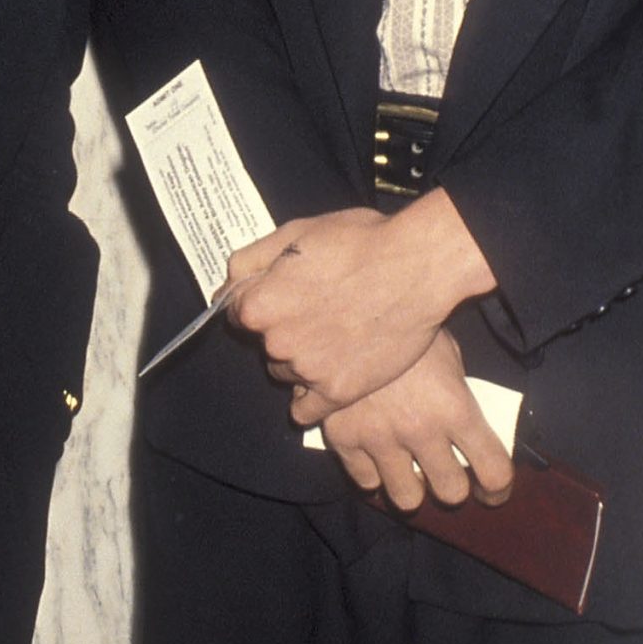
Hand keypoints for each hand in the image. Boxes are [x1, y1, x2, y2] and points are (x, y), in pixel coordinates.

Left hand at [225, 189, 494, 415]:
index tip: (288, 296)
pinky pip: (306, 410)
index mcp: (260, 305)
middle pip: (266, 344)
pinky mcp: (338, 392)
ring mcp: (307, 371)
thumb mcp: (295, 233)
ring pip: (287, 372)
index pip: (239, 314)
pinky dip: (311, 400)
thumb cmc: (359, 242)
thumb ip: (250, 261)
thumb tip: (226, 287)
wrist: (416, 268)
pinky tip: (326, 381)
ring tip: (337, 336)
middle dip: (284, 330)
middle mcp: (276, 343)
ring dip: (302, 360)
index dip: (263, 301)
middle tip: (320, 312)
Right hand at [318, 333, 514, 511]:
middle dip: (453, 487)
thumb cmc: (405, 323)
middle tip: (446, 474)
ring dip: (413, 487)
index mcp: (455, 407)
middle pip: (451, 493)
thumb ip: (458, 393)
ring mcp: (379, 437)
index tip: (492, 492)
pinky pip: (366, 481)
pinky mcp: (343, 437)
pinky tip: (375, 454)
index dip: (499, 490)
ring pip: (407, 499)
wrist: (345, 305)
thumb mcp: (446, 351)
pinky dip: (372, 473)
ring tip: (409, 471)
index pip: (494, 472)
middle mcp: (420, 429)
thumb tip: (467, 426)